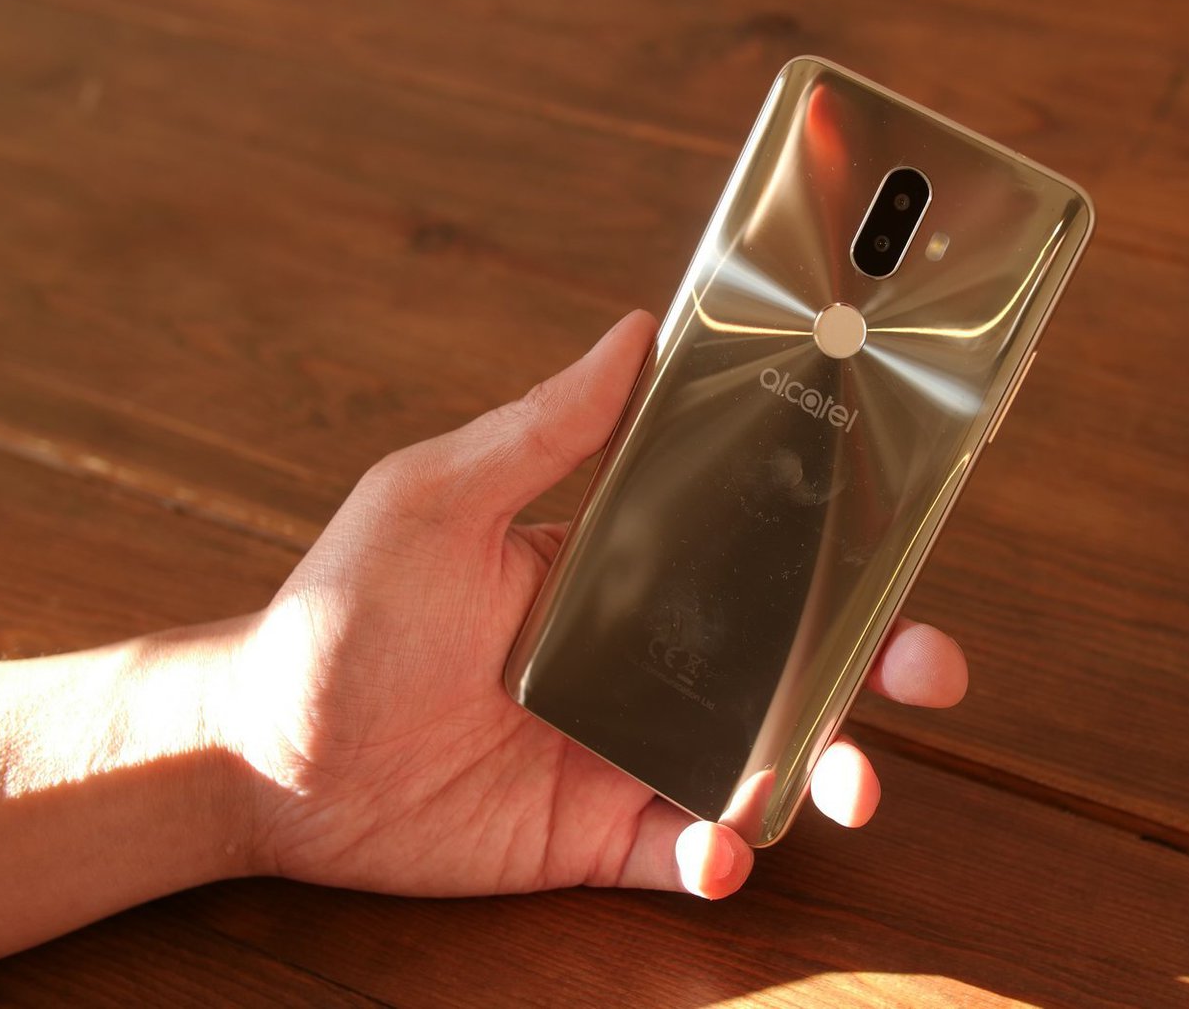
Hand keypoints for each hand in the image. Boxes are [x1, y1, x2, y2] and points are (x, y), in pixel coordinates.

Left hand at [230, 311, 969, 898]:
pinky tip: (714, 847)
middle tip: (927, 673)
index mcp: (623, 575)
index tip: (901, 553)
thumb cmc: (342, 608)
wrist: (261, 748)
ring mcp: (623, 754)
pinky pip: (683, 854)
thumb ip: (546, 427)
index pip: (755, 563)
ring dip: (817, 777)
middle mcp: (642, 665)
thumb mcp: (442, 495)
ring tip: (837, 789)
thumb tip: (635, 330)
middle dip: (870, 675)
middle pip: (788, 670)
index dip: (838, 563)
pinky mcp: (591, 836)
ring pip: (760, 768)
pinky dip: (718, 859)